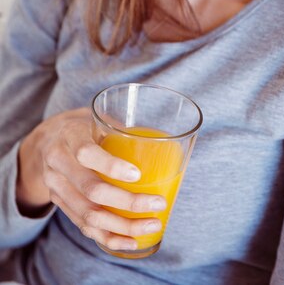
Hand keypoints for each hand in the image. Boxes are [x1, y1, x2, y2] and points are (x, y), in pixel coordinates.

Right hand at [17, 107, 166, 251]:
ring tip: (152, 225)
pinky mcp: (60, 204)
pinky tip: (131, 240)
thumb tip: (160, 142)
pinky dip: (109, 237)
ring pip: (88, 215)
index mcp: (70, 136)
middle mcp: (58, 163)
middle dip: (128, 202)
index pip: (86, 153)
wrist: (48, 140)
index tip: (138, 174)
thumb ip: (120, 129)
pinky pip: (83, 227)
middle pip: (91, 190)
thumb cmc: (84, 127)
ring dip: (123, 225)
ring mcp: (56, 187)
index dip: (111, 166)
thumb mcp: (97, 117)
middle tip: (158, 203)